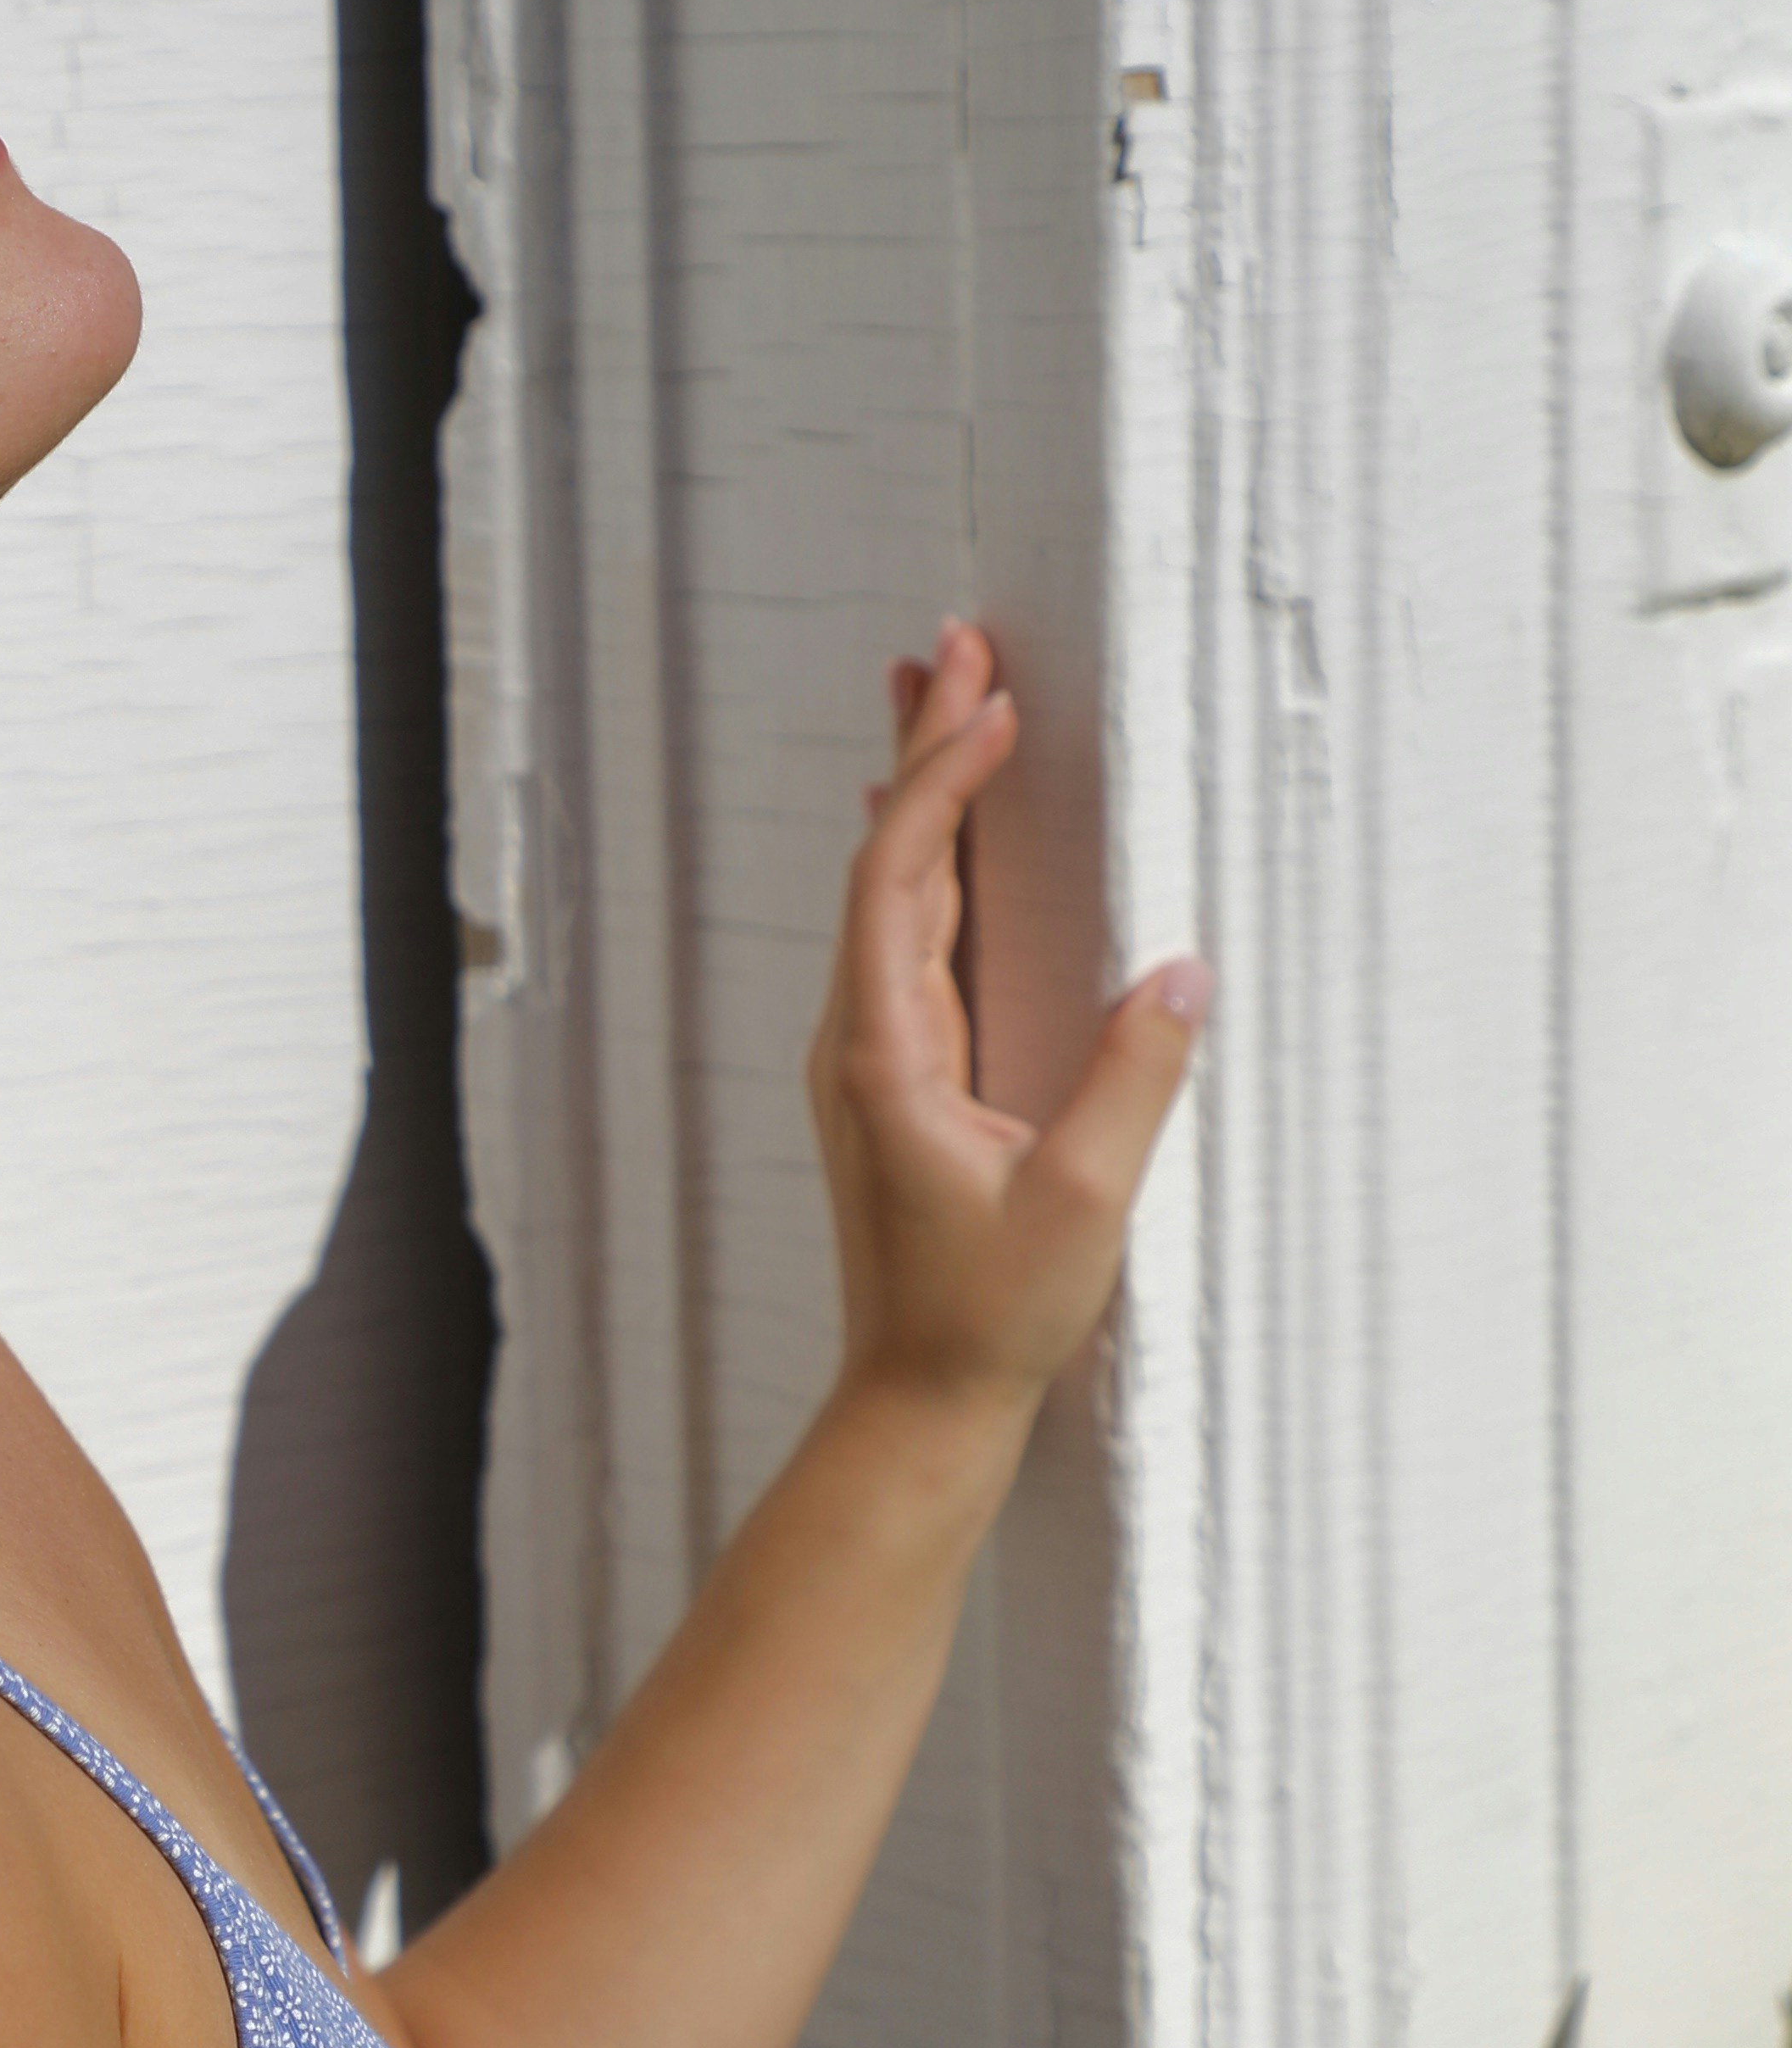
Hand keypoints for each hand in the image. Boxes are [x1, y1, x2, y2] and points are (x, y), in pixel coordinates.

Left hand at [803, 618, 1208, 1420]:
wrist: (917, 1402)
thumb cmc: (988, 1315)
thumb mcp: (1081, 1201)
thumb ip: (1133, 1080)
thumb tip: (1187, 972)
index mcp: (885, 1054)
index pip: (902, 879)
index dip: (942, 783)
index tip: (992, 704)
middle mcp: (861, 1041)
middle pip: (889, 862)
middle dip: (926, 749)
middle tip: (956, 645)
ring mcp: (871, 1059)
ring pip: (894, 895)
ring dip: (923, 796)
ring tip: (946, 697)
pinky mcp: (897, 1081)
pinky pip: (907, 942)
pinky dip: (928, 866)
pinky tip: (937, 836)